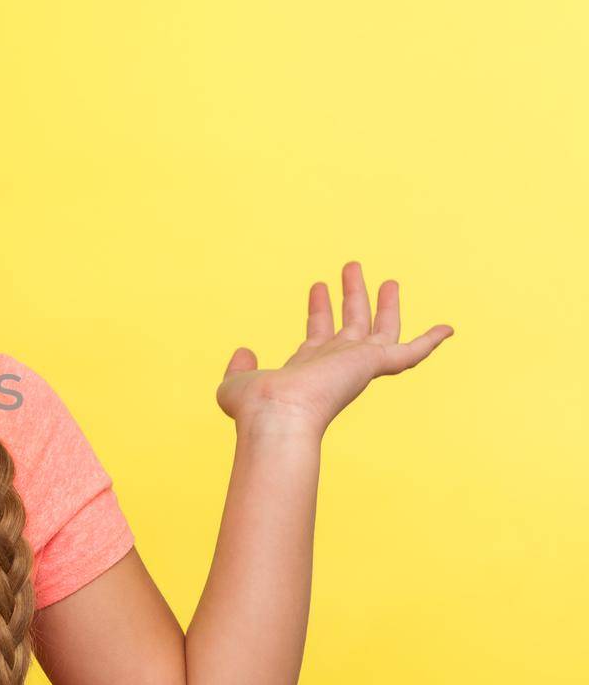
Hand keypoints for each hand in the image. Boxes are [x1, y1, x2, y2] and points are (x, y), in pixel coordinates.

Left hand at [215, 261, 453, 437]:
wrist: (276, 416)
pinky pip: (410, 352)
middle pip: (350, 325)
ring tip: (387, 278)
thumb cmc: (255, 409)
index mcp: (306, 370)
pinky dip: (430, 341)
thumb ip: (240, 367)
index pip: (317, 335)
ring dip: (383, 303)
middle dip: (351, 296)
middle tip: (352, 268)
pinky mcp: (373, 364)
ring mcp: (355, 365)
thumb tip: (244, 352)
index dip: (318, 310)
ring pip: (379, 328)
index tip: (318, 288)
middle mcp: (334, 367)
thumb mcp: (236, 383)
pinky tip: (448, 328)